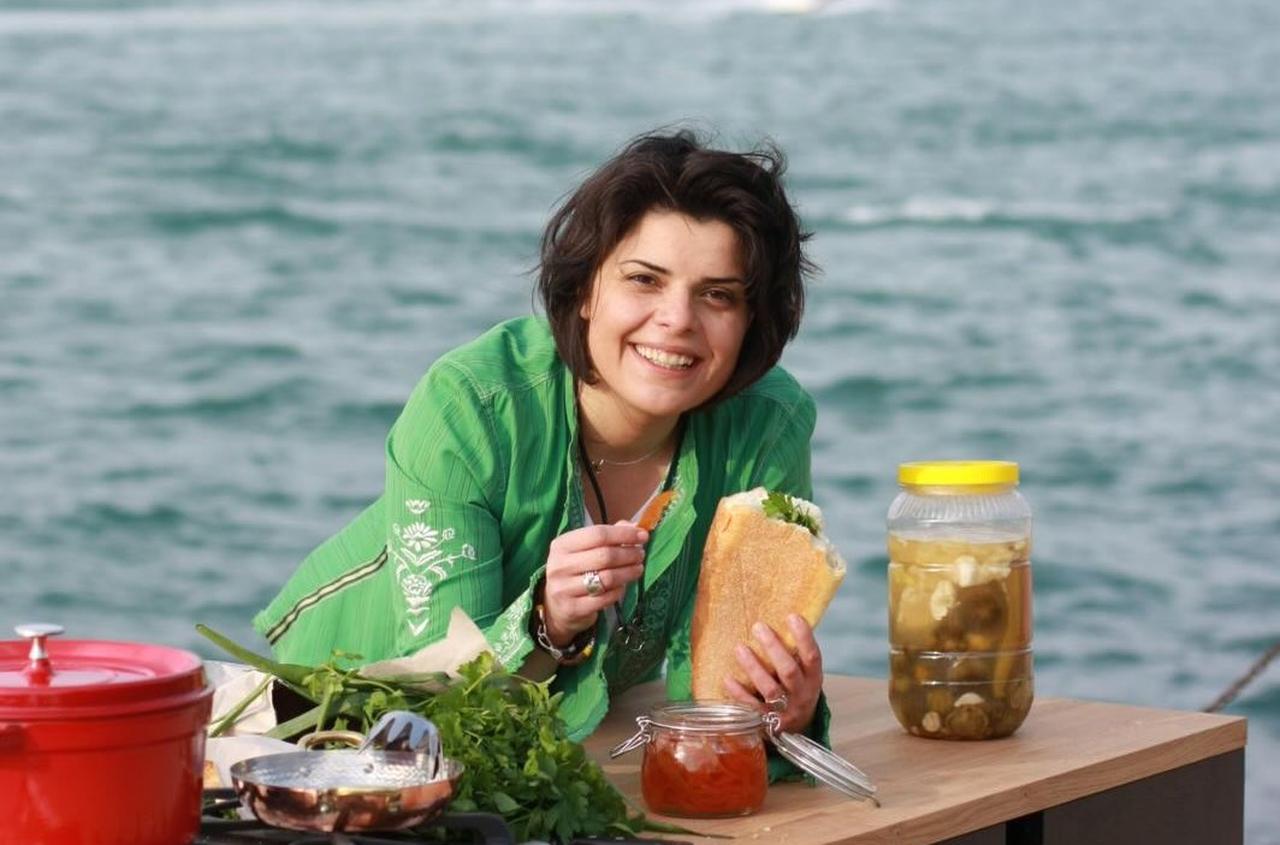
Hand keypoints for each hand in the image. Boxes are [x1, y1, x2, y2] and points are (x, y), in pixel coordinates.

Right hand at [542, 521, 647, 645]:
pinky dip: (619, 591)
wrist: (554, 607)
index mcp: (561, 545)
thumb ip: (608, 536)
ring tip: (638, 569)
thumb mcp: (584, 550)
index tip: (642, 536)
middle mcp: (559, 566)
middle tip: (640, 555)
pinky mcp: (573, 609)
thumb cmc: (575, 571)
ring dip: (628, 572)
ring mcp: (564, 589)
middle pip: (604, 556)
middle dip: (629, 554)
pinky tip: (623, 586)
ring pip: (607, 578)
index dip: (624, 534)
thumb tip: (635, 526)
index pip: (598, 534)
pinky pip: (605, 598)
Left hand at [724, 614, 822, 733]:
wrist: (796, 729)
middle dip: (774, 648)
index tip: (792, 616)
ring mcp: (785, 710)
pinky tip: (728, 678)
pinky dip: (740, 694)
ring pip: (770, 690)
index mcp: (813, 679)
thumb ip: (795, 652)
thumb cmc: (796, 689)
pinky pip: (753, 708)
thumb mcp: (804, 673)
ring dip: (754, 668)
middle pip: (789, 671)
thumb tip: (779, 614)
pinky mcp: (768, 723)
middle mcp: (801, 695)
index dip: (804, 637)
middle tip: (759, 627)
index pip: (812, 656)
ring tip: (739, 648)